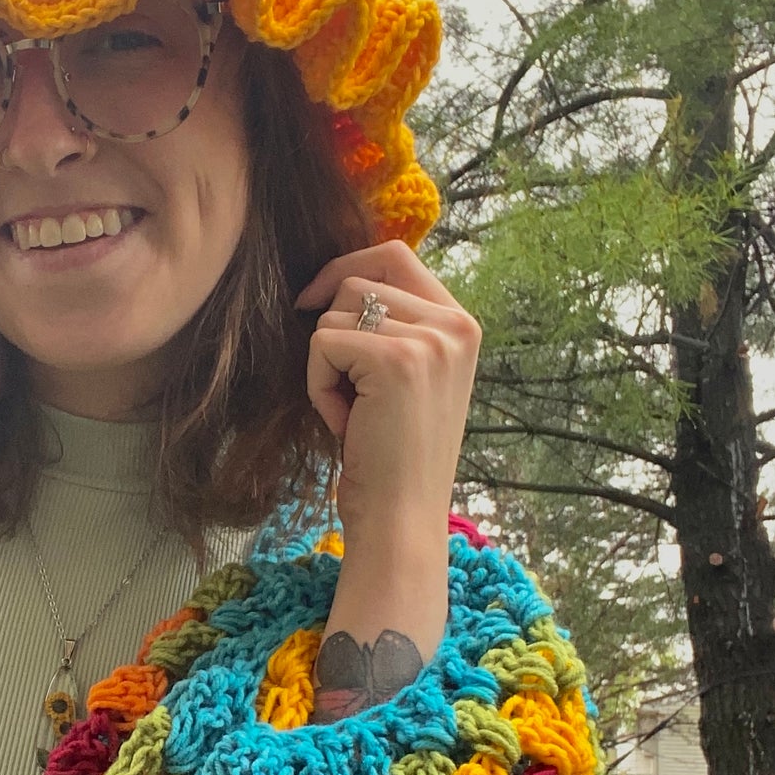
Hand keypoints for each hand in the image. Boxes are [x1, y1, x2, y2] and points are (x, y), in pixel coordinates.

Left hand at [295, 240, 480, 544]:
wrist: (401, 519)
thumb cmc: (391, 458)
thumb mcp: (407, 380)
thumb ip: (393, 327)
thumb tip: (336, 279)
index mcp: (462, 324)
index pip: (395, 255)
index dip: (345, 269)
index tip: (313, 303)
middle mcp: (455, 324)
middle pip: (357, 280)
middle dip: (334, 335)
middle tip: (351, 393)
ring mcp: (429, 340)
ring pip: (334, 312)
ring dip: (325, 366)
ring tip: (354, 413)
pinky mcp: (395, 359)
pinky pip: (322, 343)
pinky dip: (318, 385)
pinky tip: (346, 424)